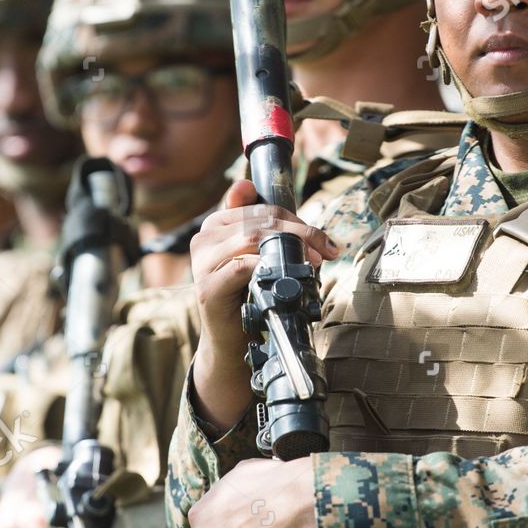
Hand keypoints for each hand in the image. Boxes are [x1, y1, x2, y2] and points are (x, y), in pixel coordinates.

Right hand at [189, 180, 337, 430]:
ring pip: (251, 238)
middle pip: (259, 221)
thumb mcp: (260, 255)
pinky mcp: (207, 289)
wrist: (235, 344)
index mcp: (216, 225)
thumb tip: (249, 183)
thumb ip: (262, 224)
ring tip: (313, 263)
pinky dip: (267, 266)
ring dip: (290, 247)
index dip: (294, 218)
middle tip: (325, 250)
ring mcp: (202, 263)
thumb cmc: (251, 296)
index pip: (260, 208)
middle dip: (299, 233)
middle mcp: (204, 239)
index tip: (320, 238)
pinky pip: (241, 267)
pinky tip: (285, 272)